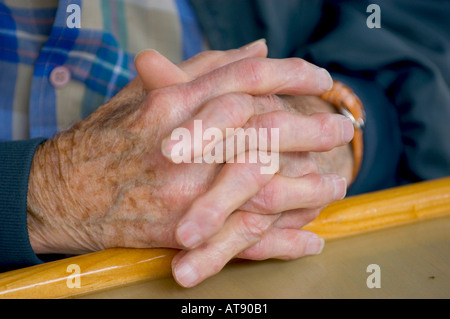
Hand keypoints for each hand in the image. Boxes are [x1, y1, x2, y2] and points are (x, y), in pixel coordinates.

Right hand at [26, 42, 343, 264]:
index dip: (289, 75)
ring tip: (337, 180)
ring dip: (307, 184)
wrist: (63, 192)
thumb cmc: (106, 139)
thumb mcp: (145, 93)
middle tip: (342, 127)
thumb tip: (256, 49)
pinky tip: (311, 236)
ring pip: (259, 183)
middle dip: (309, 126)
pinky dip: (280, 240)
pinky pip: (239, 236)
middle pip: (260, 129)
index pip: (243, 80)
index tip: (320, 79)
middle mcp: (181, 143)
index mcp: (172, 104)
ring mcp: (181, 189)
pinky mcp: (178, 229)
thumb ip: (203, 69)